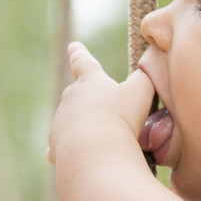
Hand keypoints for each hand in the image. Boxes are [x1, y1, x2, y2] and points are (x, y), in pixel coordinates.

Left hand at [48, 42, 154, 164]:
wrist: (97, 152)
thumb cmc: (122, 117)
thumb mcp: (141, 91)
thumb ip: (143, 78)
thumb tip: (144, 73)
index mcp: (89, 81)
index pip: (83, 61)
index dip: (80, 53)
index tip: (73, 46)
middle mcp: (71, 99)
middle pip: (77, 93)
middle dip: (87, 99)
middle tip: (102, 109)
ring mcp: (61, 122)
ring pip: (71, 121)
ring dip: (82, 126)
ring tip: (101, 138)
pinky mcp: (57, 145)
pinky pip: (60, 145)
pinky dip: (65, 148)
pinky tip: (70, 154)